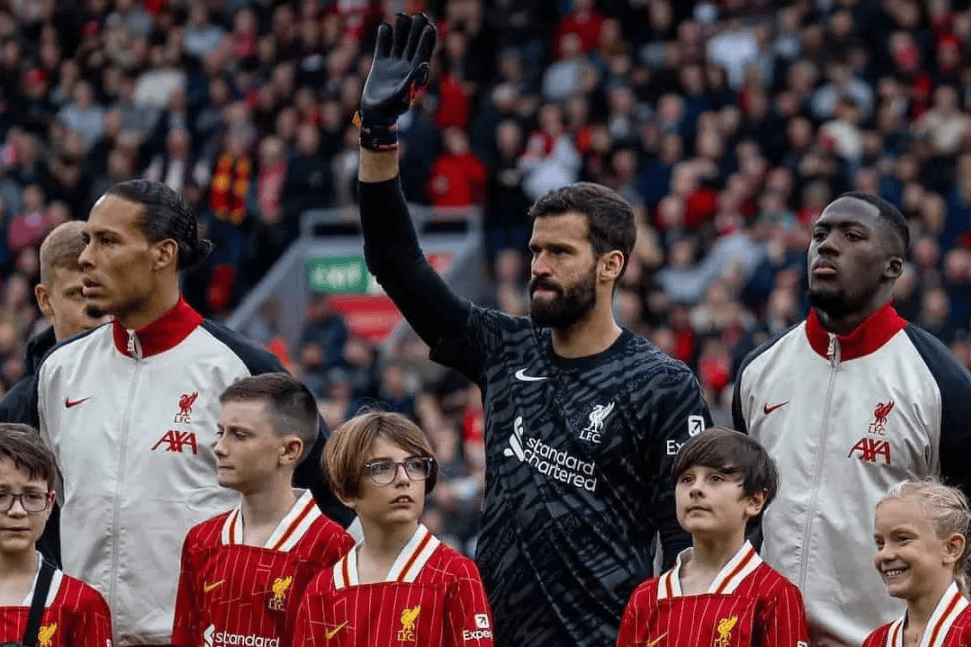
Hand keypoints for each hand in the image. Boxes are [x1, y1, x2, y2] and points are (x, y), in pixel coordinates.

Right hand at [360, 13, 435, 127]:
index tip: (429, 26)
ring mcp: (393, 63)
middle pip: (413, 43)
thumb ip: (412, 79)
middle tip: (418, 16)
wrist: (375, 115)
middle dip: (416, 30)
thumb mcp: (403, 95)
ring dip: (401, 29)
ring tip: (401, 16)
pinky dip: (383, 36)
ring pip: (399, 41)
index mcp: (415, 73)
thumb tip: (424, 64)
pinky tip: (384, 27)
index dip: (427, 39)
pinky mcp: (380, 63)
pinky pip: (383, 46)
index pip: (424, 52)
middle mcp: (406, 65)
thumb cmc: (391, 109)